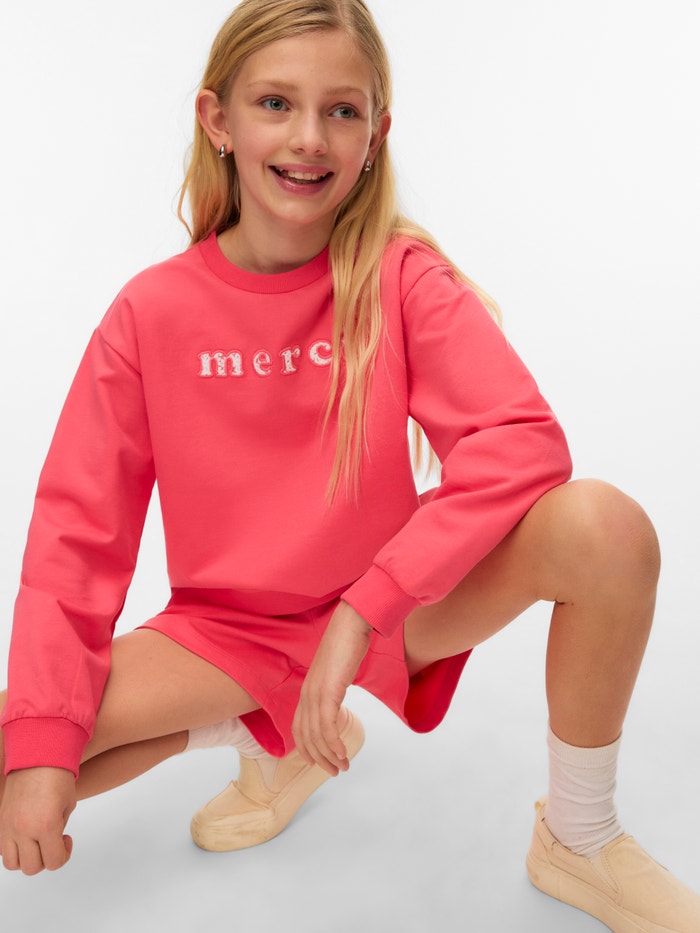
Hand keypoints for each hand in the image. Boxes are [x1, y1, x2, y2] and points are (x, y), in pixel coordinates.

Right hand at [0, 767, 75, 874]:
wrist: (37, 756)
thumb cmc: (57, 776)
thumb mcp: (68, 806)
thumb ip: (59, 829)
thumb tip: (53, 843)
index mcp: (46, 825)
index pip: (53, 862)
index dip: (64, 855)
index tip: (66, 839)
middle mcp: (24, 829)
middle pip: (32, 867)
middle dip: (46, 858)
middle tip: (54, 840)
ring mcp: (9, 827)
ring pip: (13, 863)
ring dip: (27, 858)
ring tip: (38, 842)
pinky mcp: (1, 822)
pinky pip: (3, 849)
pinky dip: (14, 849)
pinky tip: (26, 836)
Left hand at [293, 601, 371, 775]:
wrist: (351, 624)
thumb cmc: (347, 644)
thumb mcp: (336, 671)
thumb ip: (333, 686)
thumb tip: (338, 695)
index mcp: (307, 690)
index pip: (299, 727)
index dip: (306, 748)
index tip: (318, 762)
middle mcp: (307, 694)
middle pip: (306, 736)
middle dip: (320, 758)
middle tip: (335, 771)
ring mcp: (316, 693)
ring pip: (317, 735)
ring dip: (330, 755)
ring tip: (343, 767)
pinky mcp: (328, 691)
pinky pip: (328, 725)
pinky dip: (334, 743)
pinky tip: (343, 753)